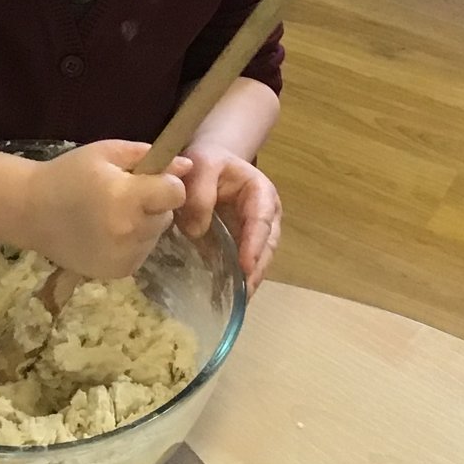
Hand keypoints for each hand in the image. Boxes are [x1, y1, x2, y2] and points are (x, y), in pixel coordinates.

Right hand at [23, 140, 189, 279]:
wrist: (31, 212)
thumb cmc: (69, 174)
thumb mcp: (106, 152)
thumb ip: (147, 157)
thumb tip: (186, 165)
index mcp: (126, 197)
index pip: (176, 193)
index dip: (167, 184)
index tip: (149, 180)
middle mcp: (129, 231)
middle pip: (166, 216)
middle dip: (153, 205)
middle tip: (123, 197)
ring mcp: (124, 256)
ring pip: (154, 235)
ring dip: (143, 224)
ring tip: (111, 215)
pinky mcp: (118, 272)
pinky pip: (141, 252)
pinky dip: (132, 243)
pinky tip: (107, 233)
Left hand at [176, 146, 282, 291]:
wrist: (206, 165)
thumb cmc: (207, 162)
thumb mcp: (202, 164)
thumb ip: (200, 193)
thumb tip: (197, 231)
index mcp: (260, 193)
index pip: (262, 219)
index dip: (255, 243)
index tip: (246, 265)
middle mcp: (265, 217)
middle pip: (266, 246)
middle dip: (256, 269)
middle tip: (244, 293)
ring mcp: (254, 234)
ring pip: (257, 260)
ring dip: (248, 280)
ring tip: (236, 301)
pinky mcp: (240, 246)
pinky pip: (241, 266)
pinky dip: (236, 281)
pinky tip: (225, 298)